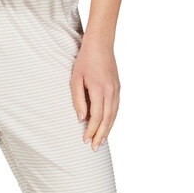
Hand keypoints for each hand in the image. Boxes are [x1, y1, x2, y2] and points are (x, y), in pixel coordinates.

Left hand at [70, 37, 119, 151]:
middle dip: (101, 135)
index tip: (85, 140)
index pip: (96, 116)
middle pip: (107, 119)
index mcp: (99, 89)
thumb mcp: (76, 78)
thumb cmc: (85, 60)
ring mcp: (116, 90)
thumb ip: (78, 99)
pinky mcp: (118, 87)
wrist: (100, 44)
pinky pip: (116, 108)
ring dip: (108, 130)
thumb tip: (82, 118)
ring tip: (101, 142)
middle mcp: (110, 91)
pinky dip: (112, 119)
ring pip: (114, 115)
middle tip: (94, 148)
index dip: (91, 130)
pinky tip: (107, 125)